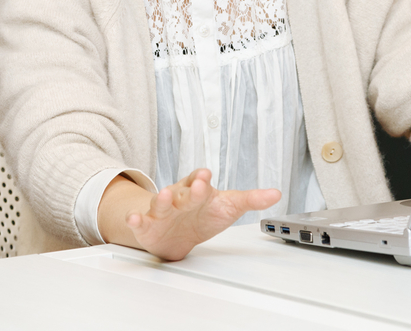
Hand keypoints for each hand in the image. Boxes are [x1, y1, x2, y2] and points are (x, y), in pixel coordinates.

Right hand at [110, 169, 279, 261]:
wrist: (177, 235)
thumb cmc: (203, 215)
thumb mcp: (227, 207)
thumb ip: (250, 200)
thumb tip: (276, 193)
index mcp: (196, 190)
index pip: (199, 180)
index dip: (202, 178)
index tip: (206, 175)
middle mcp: (178, 198)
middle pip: (182, 192)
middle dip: (189, 189)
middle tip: (198, 184)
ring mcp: (161, 211)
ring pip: (159, 204)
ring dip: (161, 199)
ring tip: (164, 196)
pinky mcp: (148, 226)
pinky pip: (140, 222)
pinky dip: (135, 220)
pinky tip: (134, 219)